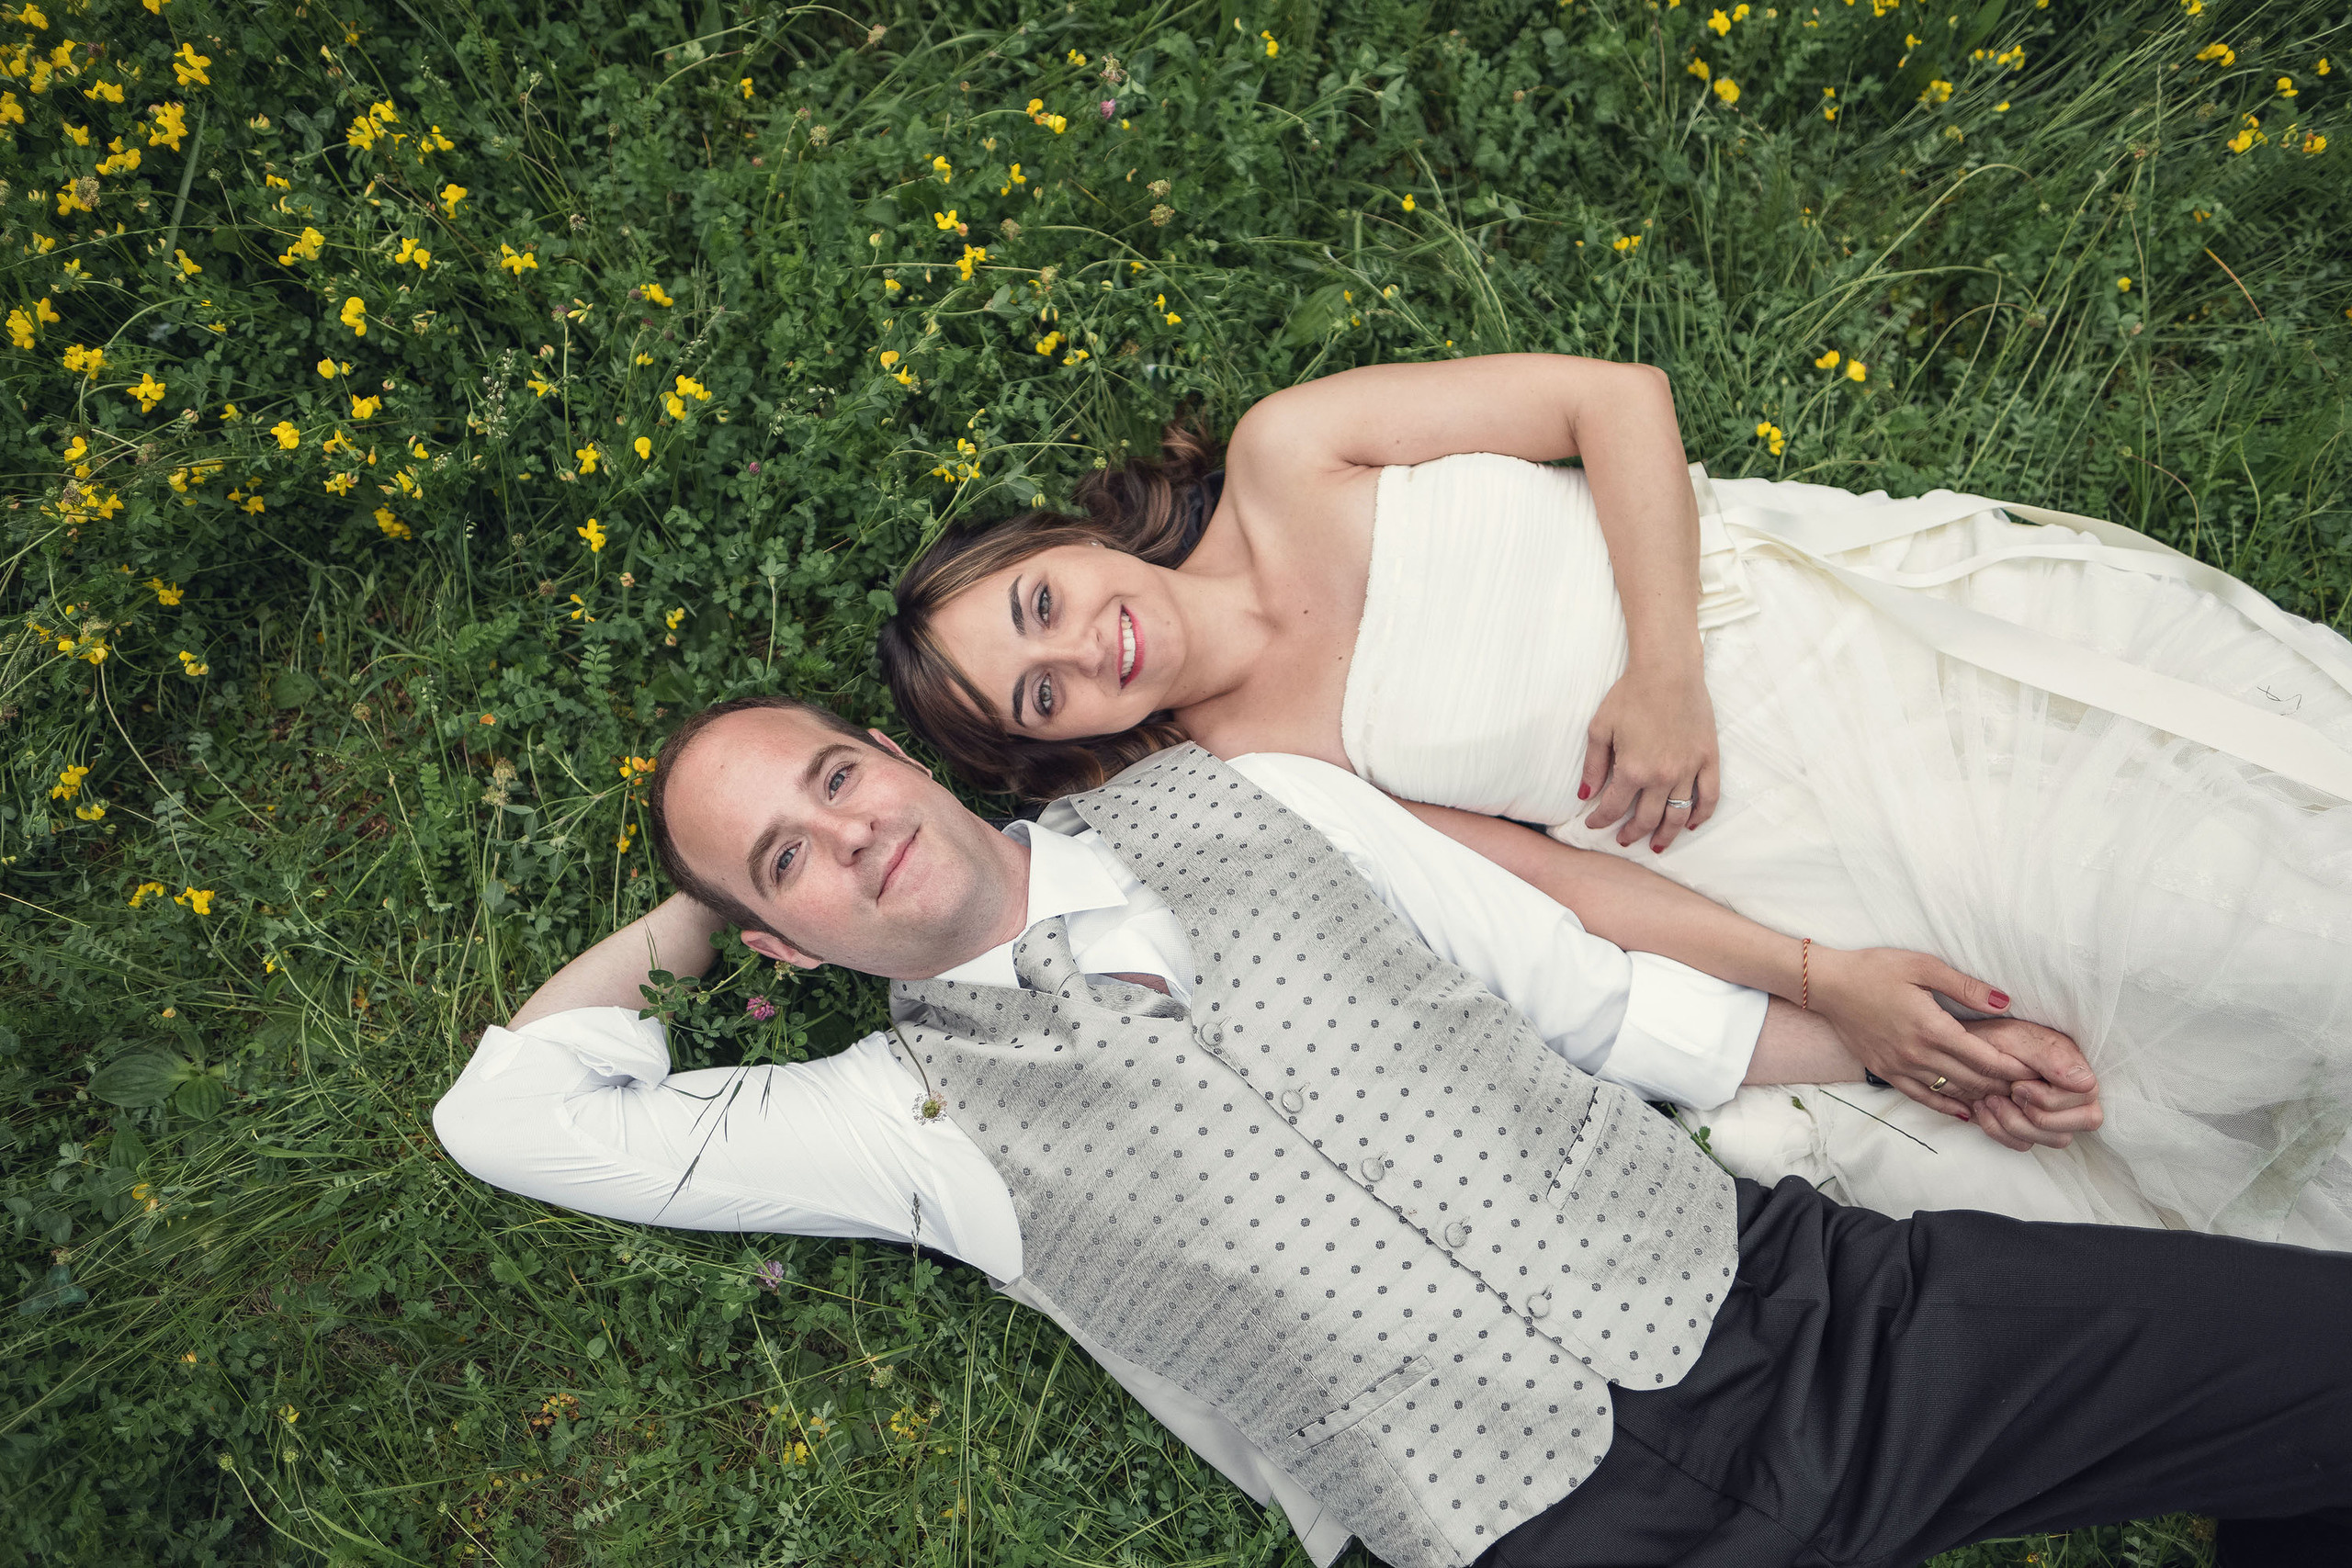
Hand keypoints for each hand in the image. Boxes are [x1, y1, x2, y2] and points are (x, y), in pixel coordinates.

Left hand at [1580, 661, 1720, 852]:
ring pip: (1678, 815)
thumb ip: (1593, 765)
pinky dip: (1701, 815)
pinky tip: (1690, 825)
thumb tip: (1584, 794)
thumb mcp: (1600, 729)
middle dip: (1632, 833)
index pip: (1613, 808)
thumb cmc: (1630, 695)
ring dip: (1666, 835)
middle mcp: (1662, 776)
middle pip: (1647, 819)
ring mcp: (1689, 770)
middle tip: (1624, 840)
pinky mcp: (1709, 759)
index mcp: (1632, 770)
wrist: (1668, 671)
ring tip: (1657, 845)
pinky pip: (1709, 796)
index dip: (1600, 821)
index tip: (1593, 824)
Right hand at [1808, 947, 2098, 1120]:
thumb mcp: (1922, 966)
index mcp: (1931, 1028)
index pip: (1985, 1058)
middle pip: (1973, 1080)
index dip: (2015, 1068)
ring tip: (2010, 1102)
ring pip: (1951, 1092)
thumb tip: (2005, 1001)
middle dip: (2006, 1087)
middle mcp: (1918, 1054)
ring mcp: (1901, 1067)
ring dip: (1982, 1098)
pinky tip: (1967, 1112)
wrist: (1827, 985)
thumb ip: (1965, 986)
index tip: (2039, 1073)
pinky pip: (1923, 1098)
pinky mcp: (1886, 1072)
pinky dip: (1949, 1107)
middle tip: (2034, 1092)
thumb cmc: (1875, 969)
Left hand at [1958, 1019, 2105, 1150]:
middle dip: (2038, 1113)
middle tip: (2008, 1093)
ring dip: (2016, 1123)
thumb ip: (2050, 1058)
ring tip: (1990, 1099)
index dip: (2052, 1097)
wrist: (1955, 1053)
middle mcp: (2071, 1092)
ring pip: (2056, 1139)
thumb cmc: (1987, 1041)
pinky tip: (1983, 1107)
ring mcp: (2054, 1114)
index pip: (2087, 1095)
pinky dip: (2000, 1131)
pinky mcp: (2030, 1128)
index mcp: (2072, 1066)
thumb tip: (2086, 1083)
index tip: (2018, 1085)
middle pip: (2083, 1121)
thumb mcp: (2014, 1040)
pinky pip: (2026, 1145)